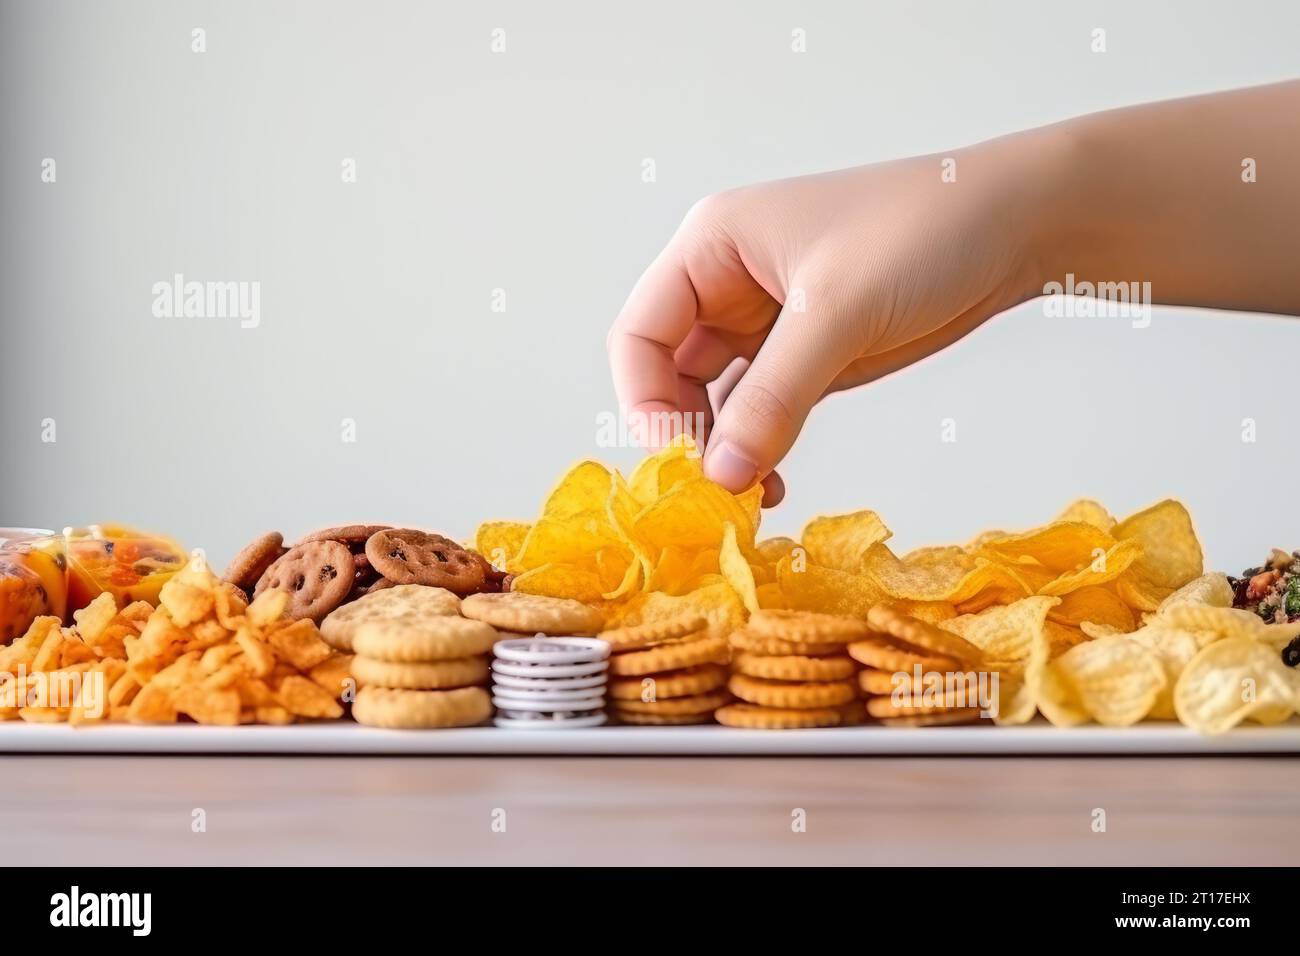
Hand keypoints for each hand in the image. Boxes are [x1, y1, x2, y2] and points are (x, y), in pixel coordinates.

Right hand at [607, 136, 1050, 505]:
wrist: (1018, 224)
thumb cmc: (924, 232)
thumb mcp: (838, 311)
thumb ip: (774, 397)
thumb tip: (719, 477)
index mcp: (713, 245)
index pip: (640, 333)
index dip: (645, 399)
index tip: (678, 460)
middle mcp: (728, 283)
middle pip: (670, 374)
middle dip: (686, 434)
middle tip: (714, 494)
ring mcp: (768, 322)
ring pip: (716, 402)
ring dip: (725, 452)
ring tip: (749, 499)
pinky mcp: (809, 355)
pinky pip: (762, 413)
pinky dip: (760, 451)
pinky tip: (774, 484)